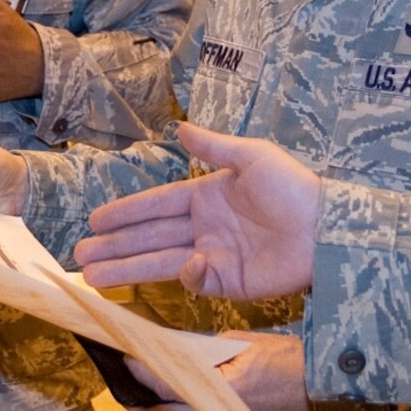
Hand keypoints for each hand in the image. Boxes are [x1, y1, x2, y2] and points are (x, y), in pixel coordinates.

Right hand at [73, 122, 323, 299]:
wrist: (329, 229)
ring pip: (161, 263)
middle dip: (115, 246)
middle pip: (150, 238)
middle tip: (81, 255)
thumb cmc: (294, 188)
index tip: (96, 219)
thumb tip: (180, 127)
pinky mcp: (229, 283)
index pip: (155, 206)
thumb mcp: (253, 157)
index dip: (126, 213)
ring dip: (127, 269)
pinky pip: (197, 280)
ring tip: (93, 278)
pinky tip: (184, 265)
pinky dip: (187, 275)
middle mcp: (204, 228)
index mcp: (205, 196)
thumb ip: (213, 146)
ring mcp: (215, 257)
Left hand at [127, 332, 315, 410]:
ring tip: (142, 391)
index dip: (141, 373)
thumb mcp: (245, 344)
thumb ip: (208, 350)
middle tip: (123, 386)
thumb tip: (175, 351)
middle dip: (139, 405)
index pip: (169, 386)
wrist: (328, 393)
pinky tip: (178, 401)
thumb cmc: (289, 361)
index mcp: (226, 392)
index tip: (125, 358)